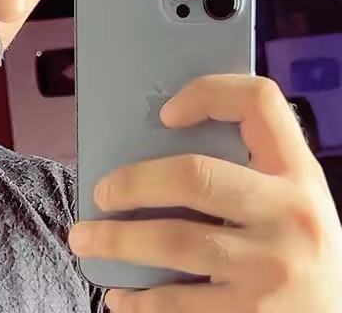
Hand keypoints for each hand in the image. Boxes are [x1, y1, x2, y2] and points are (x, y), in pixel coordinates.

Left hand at [68, 74, 341, 312]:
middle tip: (101, 193)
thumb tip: (157, 143)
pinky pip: (177, 306)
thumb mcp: (291, 203)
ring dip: (116, 242)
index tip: (166, 113)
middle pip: (193, 176)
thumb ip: (246, 172)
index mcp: (299, 174)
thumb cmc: (300, 254)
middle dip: (133, 183)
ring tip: (84, 240)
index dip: (208, 92)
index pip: (259, 102)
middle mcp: (292, 216)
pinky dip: (139, 302)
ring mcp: (273, 272)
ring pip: (172, 243)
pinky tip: (122, 298)